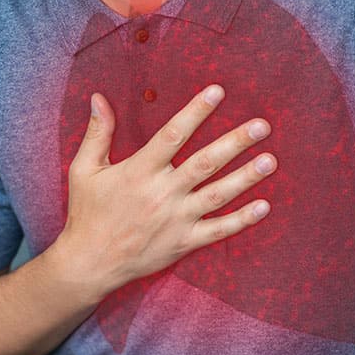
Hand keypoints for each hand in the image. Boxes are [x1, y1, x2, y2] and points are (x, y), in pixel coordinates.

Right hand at [50, 85, 275, 301]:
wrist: (90, 263)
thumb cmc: (88, 213)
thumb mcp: (84, 170)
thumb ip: (97, 133)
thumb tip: (99, 98)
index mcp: (139, 171)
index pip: (173, 135)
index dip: (196, 112)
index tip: (217, 92)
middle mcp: (162, 193)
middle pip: (205, 163)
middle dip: (235, 143)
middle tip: (261, 126)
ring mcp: (176, 219)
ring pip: (218, 195)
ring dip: (246, 177)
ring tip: (270, 160)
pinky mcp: (183, 243)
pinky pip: (218, 230)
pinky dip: (242, 220)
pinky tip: (264, 206)